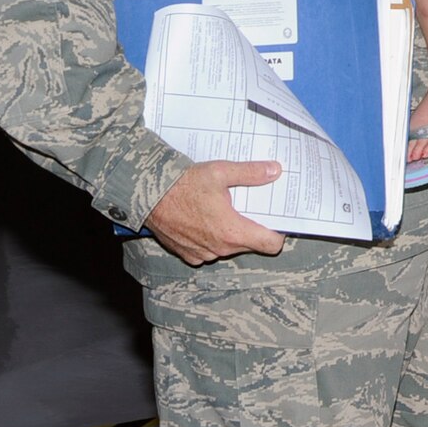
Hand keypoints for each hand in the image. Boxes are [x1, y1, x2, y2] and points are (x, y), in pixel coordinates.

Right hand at [143, 159, 286, 265]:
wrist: (149, 195)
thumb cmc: (185, 184)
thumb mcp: (221, 172)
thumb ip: (251, 173)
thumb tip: (275, 171)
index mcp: (232, 231)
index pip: (270, 244)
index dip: (278, 233)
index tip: (278, 219)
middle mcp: (219, 248)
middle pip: (250, 244)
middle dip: (253, 227)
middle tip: (251, 207)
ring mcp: (202, 254)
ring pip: (229, 247)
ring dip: (231, 233)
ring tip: (226, 210)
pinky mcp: (187, 255)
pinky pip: (209, 250)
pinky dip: (211, 238)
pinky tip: (206, 219)